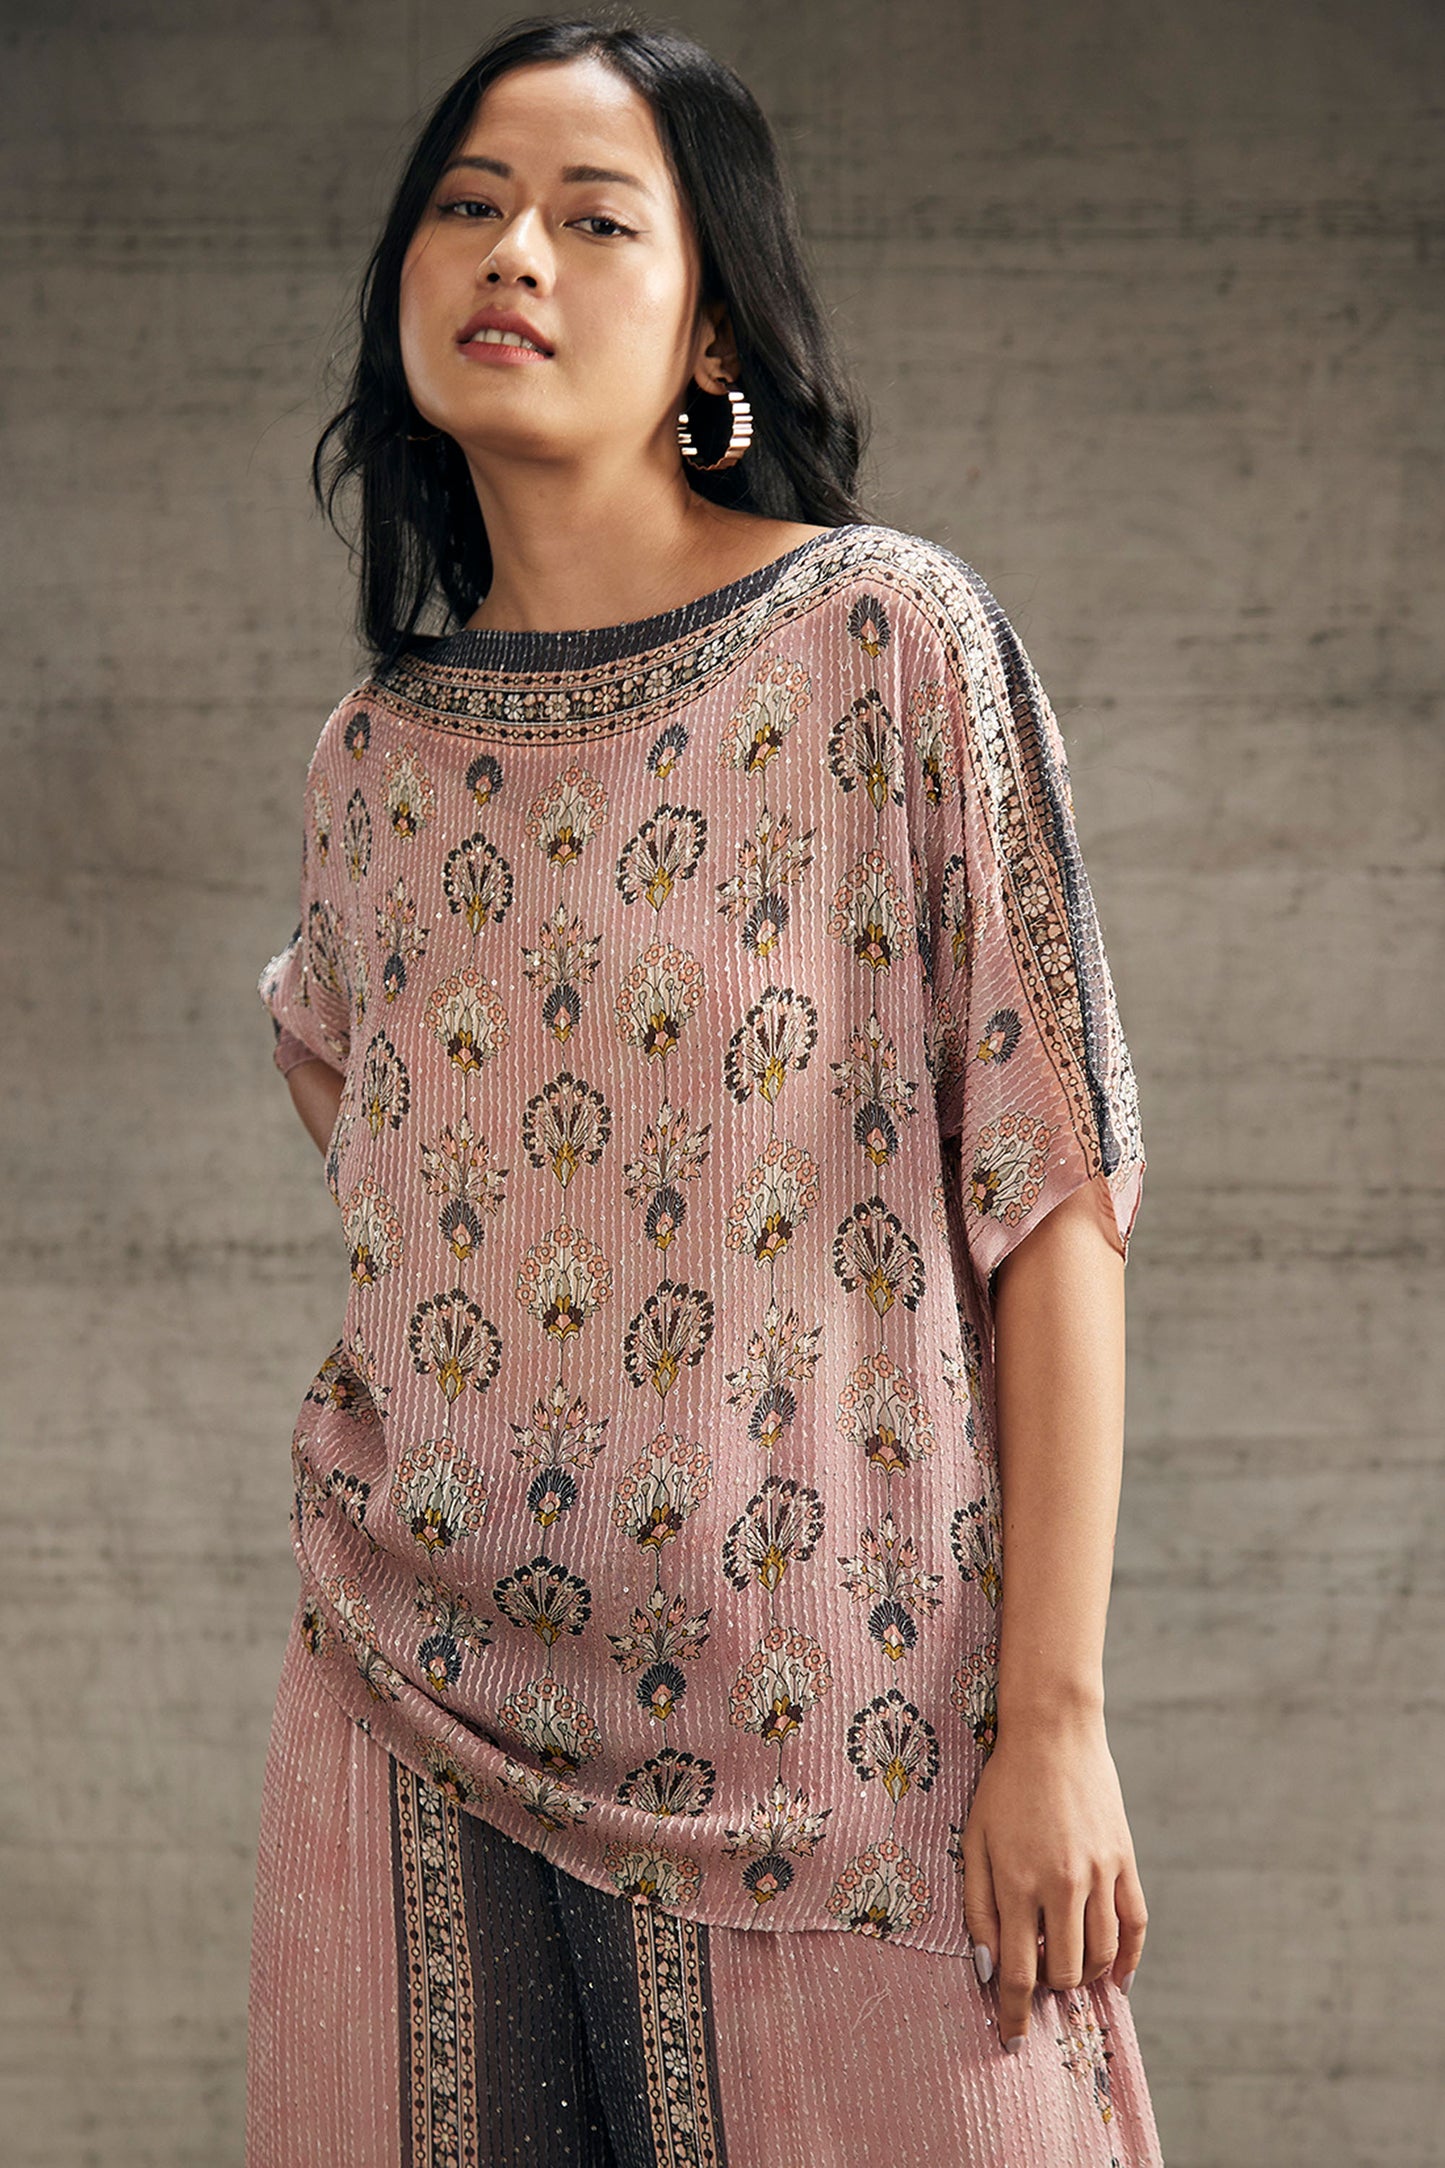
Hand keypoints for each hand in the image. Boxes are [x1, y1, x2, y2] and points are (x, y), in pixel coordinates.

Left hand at [960, 1711, 1146, 2050]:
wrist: (1053, 1733)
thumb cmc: (1003, 1788)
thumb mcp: (974, 1842)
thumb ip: (979, 1909)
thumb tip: (987, 1971)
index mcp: (1019, 1883)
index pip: (1017, 1973)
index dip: (1013, 2014)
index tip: (1011, 2041)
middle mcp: (1064, 1885)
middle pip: (1064, 1973)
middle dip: (1047, 1987)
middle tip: (1034, 1975)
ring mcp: (1100, 1874)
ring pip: (1102, 1956)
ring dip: (1084, 1975)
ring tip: (1065, 1969)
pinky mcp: (1125, 1862)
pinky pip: (1136, 1926)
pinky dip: (1129, 1960)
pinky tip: (1116, 1979)